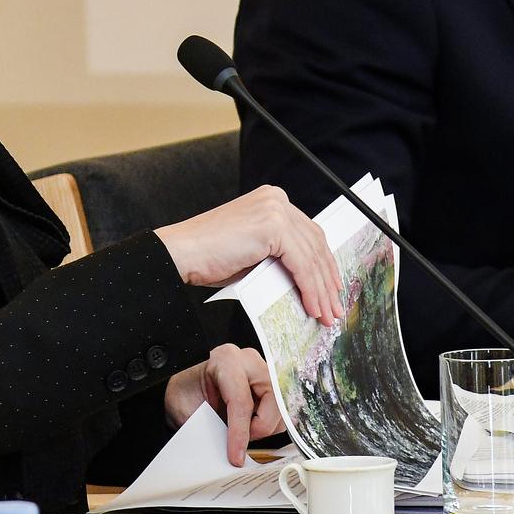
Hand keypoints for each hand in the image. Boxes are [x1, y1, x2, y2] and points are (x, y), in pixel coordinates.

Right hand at [156, 185, 344, 323]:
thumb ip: (280, 258)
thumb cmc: (208, 258)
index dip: (323, 264)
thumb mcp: (253, 254)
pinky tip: (313, 306)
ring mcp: (275, 209)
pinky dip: (310, 288)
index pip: (309, 234)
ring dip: (322, 289)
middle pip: (315, 243)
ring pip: (311, 256)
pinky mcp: (272, 226)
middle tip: (334, 306)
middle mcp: (276, 199)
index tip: (330, 288)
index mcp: (272, 201)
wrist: (180, 254)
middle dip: (327, 279)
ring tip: (326, 313)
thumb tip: (306, 283)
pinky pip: (301, 263)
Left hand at [163, 344, 283, 464]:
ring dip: (265, 428)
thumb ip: (207, 430)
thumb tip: (224, 455)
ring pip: (281, 408)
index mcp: (225, 360)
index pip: (241, 400)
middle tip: (240, 443)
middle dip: (259, 428)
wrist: (186, 388)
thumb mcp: (187, 410)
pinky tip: (250, 426)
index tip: (235, 457)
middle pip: (272, 401)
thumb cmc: (185, 394)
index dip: (239, 433)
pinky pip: (281, 412)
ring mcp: (263, 372)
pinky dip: (269, 426)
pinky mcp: (272, 386)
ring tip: (243, 432)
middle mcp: (249, 362)